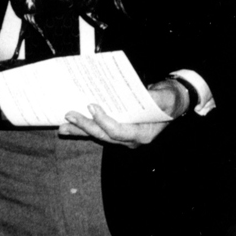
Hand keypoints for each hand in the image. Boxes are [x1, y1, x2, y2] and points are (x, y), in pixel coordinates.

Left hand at [59, 79, 180, 146]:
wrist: (172, 103)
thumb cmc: (169, 99)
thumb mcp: (167, 97)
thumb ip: (157, 98)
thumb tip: (145, 95)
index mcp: (143, 134)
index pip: (119, 131)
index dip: (104, 121)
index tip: (92, 106)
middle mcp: (131, 140)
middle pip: (104, 135)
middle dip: (85, 126)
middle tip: (69, 115)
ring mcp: (123, 137)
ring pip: (98, 136)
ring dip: (80, 130)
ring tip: (62, 126)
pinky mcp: (117, 131)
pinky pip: (99, 131)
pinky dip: (85, 127)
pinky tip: (70, 125)